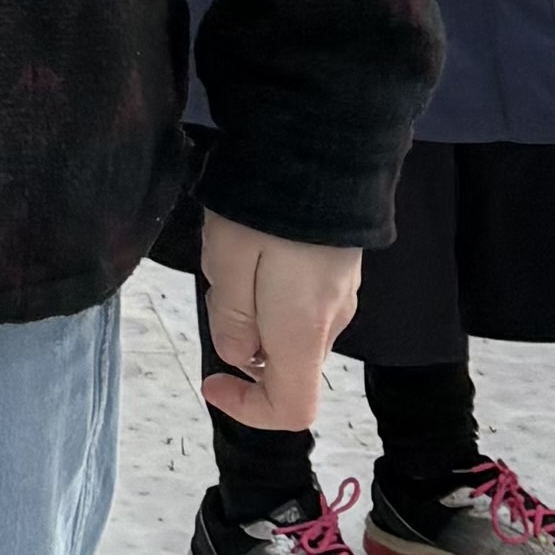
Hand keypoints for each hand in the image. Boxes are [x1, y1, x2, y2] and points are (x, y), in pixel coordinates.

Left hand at [199, 210, 362, 430]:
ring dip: (254, 304)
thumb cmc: (265, 208)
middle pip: (284, 360)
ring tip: (235, 247)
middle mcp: (333, 322)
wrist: (317, 144)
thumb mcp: (226, 263)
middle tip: (217, 279)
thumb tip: (240, 355)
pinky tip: (256, 238)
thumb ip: (232, 319)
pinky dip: (272, 284)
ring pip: (290, 325)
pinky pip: (302, 296)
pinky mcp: (342, 265)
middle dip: (241, 336)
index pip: (293, 409)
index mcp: (304, 332)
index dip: (249, 411)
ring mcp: (344, 292)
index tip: (210, 380)